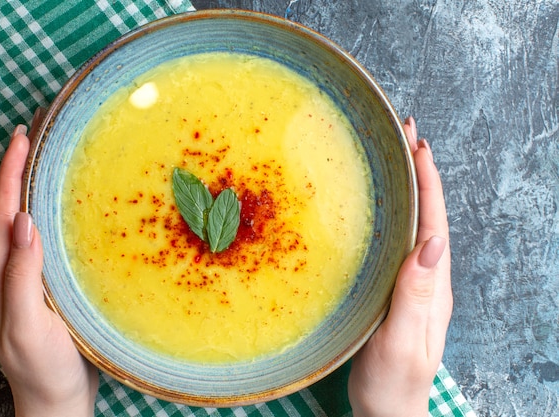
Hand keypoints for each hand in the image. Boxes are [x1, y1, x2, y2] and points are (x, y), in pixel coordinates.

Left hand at [0, 124, 98, 416]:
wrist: (57, 401)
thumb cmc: (41, 369)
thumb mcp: (25, 326)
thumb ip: (19, 276)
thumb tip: (22, 221)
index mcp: (0, 275)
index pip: (1, 214)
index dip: (8, 175)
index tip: (21, 138)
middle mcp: (11, 270)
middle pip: (9, 210)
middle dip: (17, 170)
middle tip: (34, 135)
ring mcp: (31, 277)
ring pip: (28, 222)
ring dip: (33, 188)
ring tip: (48, 159)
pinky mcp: (51, 285)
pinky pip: (49, 240)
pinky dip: (54, 214)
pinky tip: (69, 207)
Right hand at [347, 116, 451, 416]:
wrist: (388, 412)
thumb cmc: (393, 384)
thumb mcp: (402, 342)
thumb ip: (415, 296)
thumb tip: (432, 243)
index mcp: (432, 287)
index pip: (435, 225)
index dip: (429, 183)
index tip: (417, 145)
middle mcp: (425, 280)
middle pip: (428, 217)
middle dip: (420, 173)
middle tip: (404, 134)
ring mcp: (411, 285)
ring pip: (413, 226)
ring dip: (408, 189)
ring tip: (394, 157)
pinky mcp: (394, 291)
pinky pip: (397, 242)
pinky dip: (392, 214)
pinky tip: (377, 206)